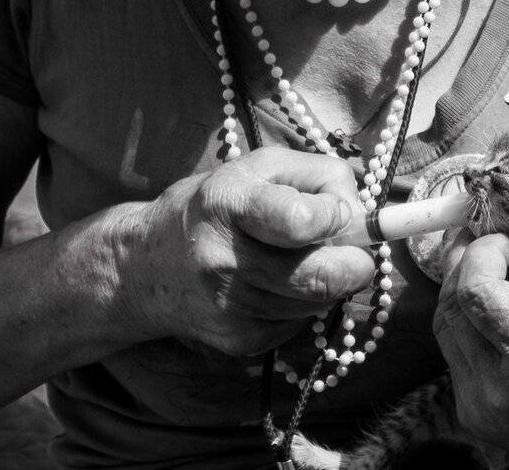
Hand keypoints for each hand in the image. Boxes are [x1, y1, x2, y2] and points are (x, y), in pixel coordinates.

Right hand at [115, 147, 375, 356]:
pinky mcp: (241, 341)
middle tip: (356, 248)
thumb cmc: (215, 204)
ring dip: (329, 282)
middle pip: (321, 277)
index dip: (335, 215)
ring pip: (318, 302)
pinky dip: (306, 302)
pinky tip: (281, 283)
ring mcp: (232, 308)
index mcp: (229, 204)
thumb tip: (362, 214)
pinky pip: (300, 322)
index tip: (336, 210)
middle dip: (356, 263)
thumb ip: (319, 175)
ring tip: (305, 258)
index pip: (299, 220)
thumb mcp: (260, 167)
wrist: (147, 266)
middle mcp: (225, 260)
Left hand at [433, 237, 508, 468]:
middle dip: (465, 262)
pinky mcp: (476, 417)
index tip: (505, 238)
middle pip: (450, 306)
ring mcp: (481, 409)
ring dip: (461, 289)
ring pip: (445, 328)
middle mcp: (497, 392)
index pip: (476, 294)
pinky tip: (496, 309)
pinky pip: (454, 352)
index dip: (482, 253)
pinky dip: (467, 321)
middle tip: (488, 239)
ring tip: (491, 267)